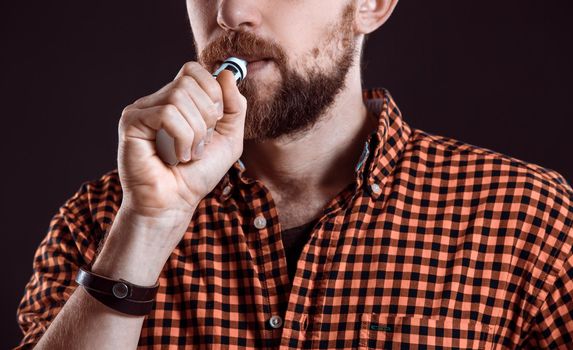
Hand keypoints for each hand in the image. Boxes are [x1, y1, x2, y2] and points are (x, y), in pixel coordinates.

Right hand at [117, 62, 246, 219]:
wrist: (174, 205)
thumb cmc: (197, 175)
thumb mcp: (229, 138)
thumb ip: (234, 106)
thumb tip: (226, 73)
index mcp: (177, 101)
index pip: (194, 70)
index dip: (213, 91)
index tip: (215, 123)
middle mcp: (156, 100)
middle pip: (190, 80)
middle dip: (208, 116)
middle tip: (201, 144)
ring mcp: (141, 110)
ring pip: (179, 96)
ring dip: (196, 132)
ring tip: (189, 154)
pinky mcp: (131, 123)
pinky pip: (166, 113)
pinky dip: (182, 137)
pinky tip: (178, 157)